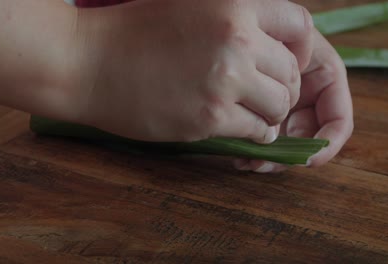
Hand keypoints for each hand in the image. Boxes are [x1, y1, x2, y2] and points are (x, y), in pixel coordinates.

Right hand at [66, 0, 313, 141]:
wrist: (88, 62)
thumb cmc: (132, 31)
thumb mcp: (188, 3)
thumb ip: (232, 16)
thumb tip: (269, 42)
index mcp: (233, 3)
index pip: (299, 25)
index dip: (300, 48)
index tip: (288, 63)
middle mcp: (237, 38)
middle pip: (291, 71)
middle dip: (283, 86)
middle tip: (267, 95)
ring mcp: (225, 79)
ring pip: (279, 104)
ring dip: (271, 113)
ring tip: (255, 114)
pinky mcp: (209, 117)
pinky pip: (257, 130)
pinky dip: (256, 132)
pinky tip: (241, 128)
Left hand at [234, 29, 353, 172]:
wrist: (241, 25)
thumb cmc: (268, 24)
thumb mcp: (293, 38)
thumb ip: (297, 67)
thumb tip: (295, 110)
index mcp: (325, 78)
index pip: (337, 119)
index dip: (327, 144)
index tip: (308, 159)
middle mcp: (307, 96)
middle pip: (308, 140)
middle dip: (290, 156)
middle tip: (265, 163)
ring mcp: (284, 108)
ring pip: (285, 146)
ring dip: (270, 158)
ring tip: (248, 162)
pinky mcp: (260, 116)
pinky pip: (262, 141)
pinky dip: (253, 152)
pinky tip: (240, 156)